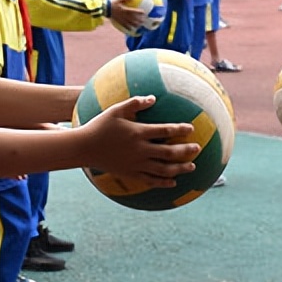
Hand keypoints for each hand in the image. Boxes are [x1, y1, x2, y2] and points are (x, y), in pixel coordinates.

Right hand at [82, 95, 198, 186]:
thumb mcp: (116, 110)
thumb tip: (153, 98)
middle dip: (185, 151)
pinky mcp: (131, 174)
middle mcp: (140, 150)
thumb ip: (135, 103)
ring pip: (163, 169)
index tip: (191, 129)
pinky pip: (150, 180)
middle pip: (168, 152)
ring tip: (192, 167)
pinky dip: (163, 182)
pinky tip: (173, 182)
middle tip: (197, 149)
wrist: (84, 148)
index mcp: (138, 133)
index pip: (164, 131)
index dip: (180, 129)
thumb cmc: (100, 126)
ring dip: (179, 168)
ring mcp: (136, 164)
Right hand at [108, 0, 145, 33]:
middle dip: (138, 20)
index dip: (139, 12)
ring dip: (135, 24)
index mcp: (125, 10)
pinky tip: (131, 30)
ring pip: (129, 23)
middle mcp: (124, 15)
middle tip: (143, 21)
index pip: (133, 11)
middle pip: (133, 18)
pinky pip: (124, 25)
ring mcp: (121, 19)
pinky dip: (128, 28)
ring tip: (139, 26)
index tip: (144, 12)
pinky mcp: (119, 22)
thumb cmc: (112, 3)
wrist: (105, 9)